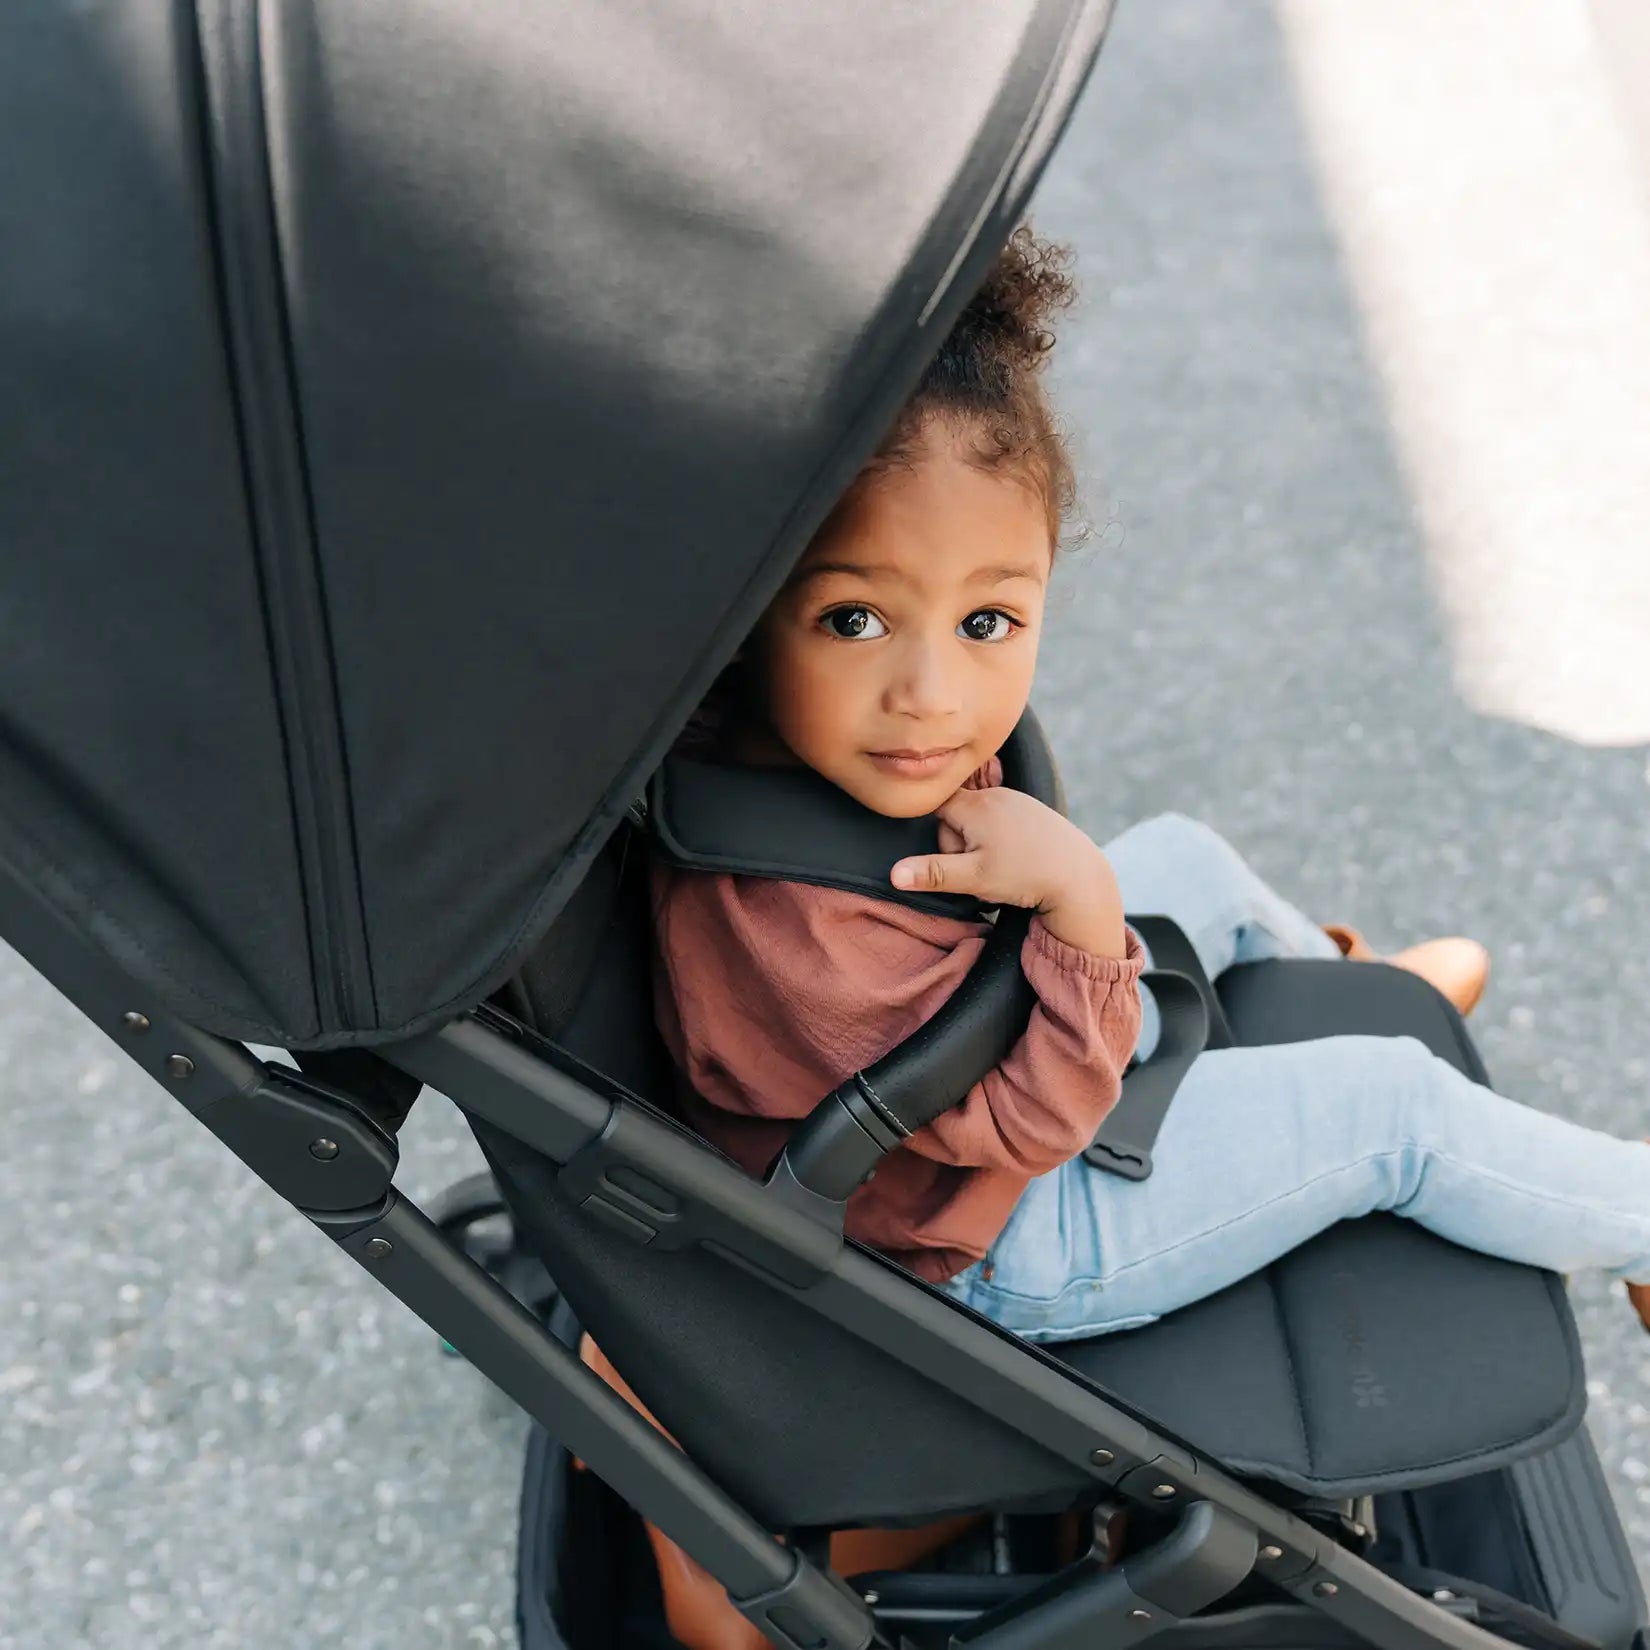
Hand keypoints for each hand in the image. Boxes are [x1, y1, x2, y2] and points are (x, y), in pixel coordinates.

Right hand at [891, 788, 1126, 957]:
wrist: (1080, 877)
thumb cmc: (1025, 876)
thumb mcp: (974, 879)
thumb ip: (933, 873)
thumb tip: (894, 874)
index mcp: (977, 806)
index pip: (936, 809)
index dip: (941, 838)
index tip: (959, 857)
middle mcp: (997, 795)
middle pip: (958, 816)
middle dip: (962, 845)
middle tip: (983, 870)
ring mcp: (1018, 800)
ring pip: (981, 820)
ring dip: (983, 845)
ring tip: (1003, 867)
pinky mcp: (1034, 810)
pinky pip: (1003, 821)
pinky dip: (1003, 841)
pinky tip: (1019, 860)